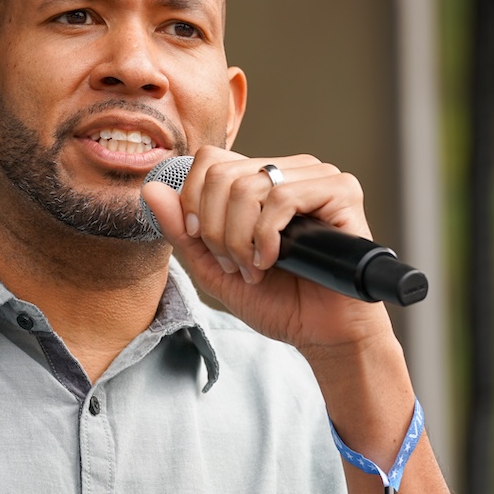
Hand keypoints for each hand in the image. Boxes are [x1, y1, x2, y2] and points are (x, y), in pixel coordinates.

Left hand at [140, 146, 396, 354]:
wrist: (321, 333)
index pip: (210, 160)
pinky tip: (274, 260)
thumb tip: (151, 189)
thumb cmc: (277, 300)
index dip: (195, 203)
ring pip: (249, 185)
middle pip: (223, 174)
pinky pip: (284, 196)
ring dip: (240, 238)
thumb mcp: (213, 268)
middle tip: (234, 265)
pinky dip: (267, 235)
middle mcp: (289, 170)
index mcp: (260, 180)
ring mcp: (317, 177)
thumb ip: (182, 232)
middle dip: (216, 230)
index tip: (204, 243)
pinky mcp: (342, 192)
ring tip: (255, 268)